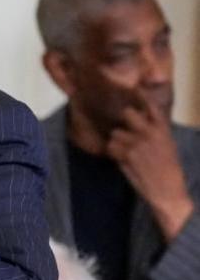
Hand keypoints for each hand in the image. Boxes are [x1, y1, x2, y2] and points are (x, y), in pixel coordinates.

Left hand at [106, 99, 194, 239]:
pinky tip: (123, 162)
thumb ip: (154, 133)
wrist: (168, 192)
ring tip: (128, 155)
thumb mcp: (167, 146)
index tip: (135, 87)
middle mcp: (151, 132)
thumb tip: (140, 124)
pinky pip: (111, 147)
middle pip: (127, 114)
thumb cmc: (168, 171)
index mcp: (163, 130)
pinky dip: (113, 154)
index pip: (152, 106)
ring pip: (116, 133)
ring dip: (117, 143)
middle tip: (126, 135)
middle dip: (124, 123)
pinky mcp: (128, 154)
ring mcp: (138, 142)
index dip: (142, 96)